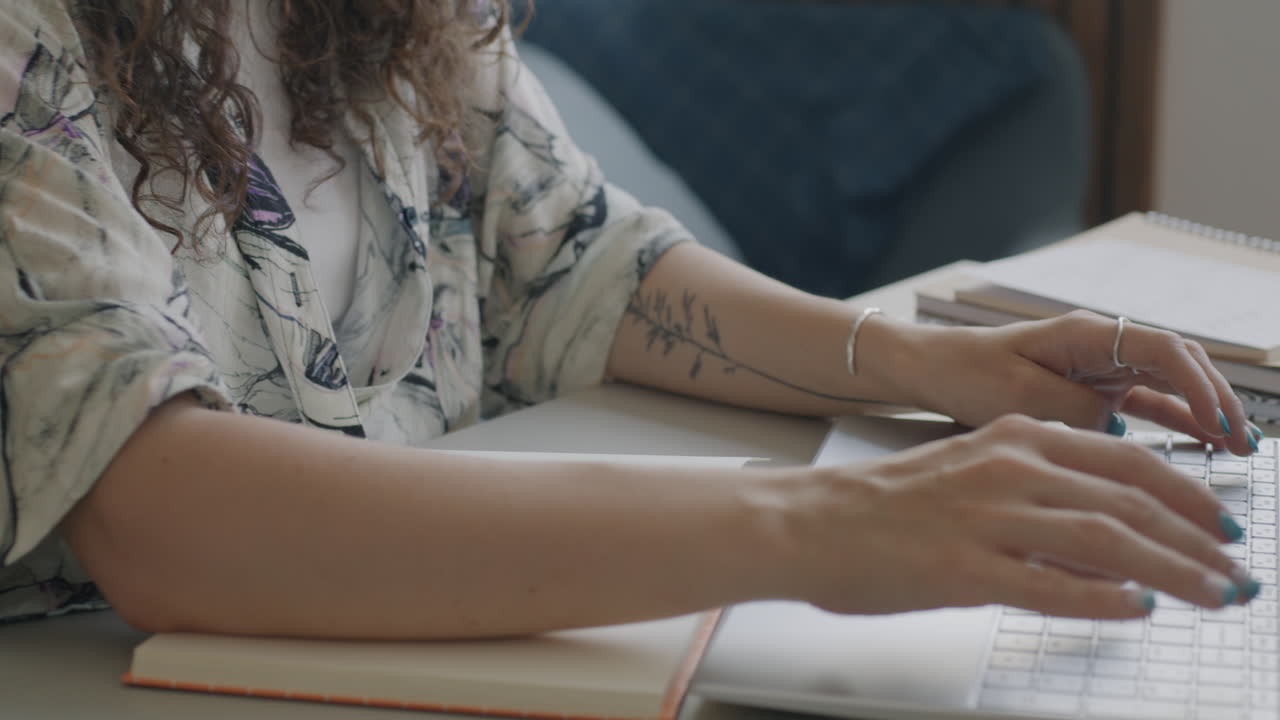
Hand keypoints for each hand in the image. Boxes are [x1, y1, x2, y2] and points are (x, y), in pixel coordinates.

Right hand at [770, 416, 1255, 617]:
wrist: (807, 520)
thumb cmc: (880, 503)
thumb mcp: (968, 469)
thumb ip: (1034, 488)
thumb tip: (1099, 528)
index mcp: (1014, 438)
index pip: (1126, 462)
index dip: (1186, 495)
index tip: (1221, 524)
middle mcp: (1009, 469)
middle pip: (1130, 501)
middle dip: (1196, 540)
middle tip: (1234, 571)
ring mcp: (987, 518)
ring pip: (1106, 541)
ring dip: (1173, 571)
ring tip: (1213, 595)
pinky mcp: (962, 569)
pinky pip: (1050, 587)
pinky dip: (1104, 599)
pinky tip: (1137, 610)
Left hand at [903, 311, 1258, 455]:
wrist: (935, 371)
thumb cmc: (967, 374)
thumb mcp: (1019, 396)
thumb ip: (1075, 411)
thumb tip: (1119, 430)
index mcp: (1085, 334)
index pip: (1160, 348)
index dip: (1197, 381)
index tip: (1217, 418)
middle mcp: (1101, 345)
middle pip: (1178, 362)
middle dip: (1215, 398)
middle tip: (1242, 440)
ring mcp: (1101, 367)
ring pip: (1170, 382)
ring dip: (1204, 410)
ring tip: (1239, 446)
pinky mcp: (1093, 391)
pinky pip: (1147, 402)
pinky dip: (1177, 421)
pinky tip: (1206, 443)